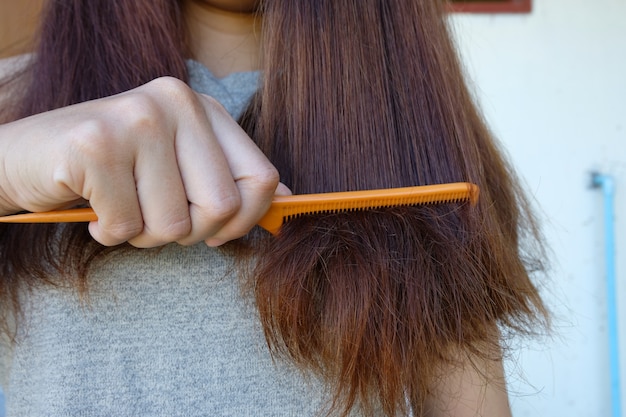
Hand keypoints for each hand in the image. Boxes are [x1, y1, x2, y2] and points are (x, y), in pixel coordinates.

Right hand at [0, 77, 285, 246]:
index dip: (245, 219)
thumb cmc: (112, 170)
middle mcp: (175, 102)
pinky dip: (108, 232)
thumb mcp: (180, 165)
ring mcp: (135, 119)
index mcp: (204, 107)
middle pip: (221, 207)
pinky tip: (92, 207)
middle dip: (188, 233)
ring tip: (119, 207)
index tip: (216, 231)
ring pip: (173, 225)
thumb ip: (231, 178)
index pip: (262, 178)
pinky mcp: (94, 145)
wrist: (27, 158)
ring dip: (143, 234)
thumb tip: (290, 201)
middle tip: (153, 218)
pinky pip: (126, 227)